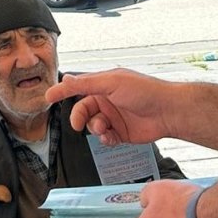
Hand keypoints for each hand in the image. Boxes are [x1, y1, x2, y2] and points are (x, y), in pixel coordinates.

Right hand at [44, 70, 172, 144]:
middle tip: (78, 124)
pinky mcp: (121, 133)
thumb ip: (87, 83)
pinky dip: (105, 139)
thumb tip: (66, 78)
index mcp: (104, 84)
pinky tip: (111, 137)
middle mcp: (108, 100)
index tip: (49, 97)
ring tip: (104, 129)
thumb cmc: (145, 91)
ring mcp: (114, 117)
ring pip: (92, 126)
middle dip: (79, 117)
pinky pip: (104, 138)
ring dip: (94, 129)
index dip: (63, 92)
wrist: (168, 112)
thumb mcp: (112, 82)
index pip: (78, 87)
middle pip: (82, 110)